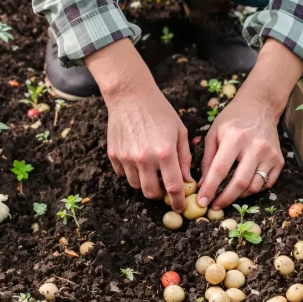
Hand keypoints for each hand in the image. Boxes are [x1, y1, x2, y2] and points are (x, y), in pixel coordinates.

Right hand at [106, 89, 192, 210]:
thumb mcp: (180, 132)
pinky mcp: (114, 155)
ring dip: (145, 183)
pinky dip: (131, 172)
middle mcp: (145, 158)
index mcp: (165, 153)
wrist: (131, 96)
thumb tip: (188, 181)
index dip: (178, 201)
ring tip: (151, 168)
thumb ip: (185, 158)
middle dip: (160, 195)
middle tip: (164, 187)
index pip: (174, 187)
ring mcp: (127, 157)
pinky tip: (137, 158)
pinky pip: (123, 174)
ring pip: (136, 185)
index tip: (180, 206)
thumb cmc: (160, 111)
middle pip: (151, 193)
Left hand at [197, 39, 302, 209]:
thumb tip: (202, 184)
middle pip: (240, 182)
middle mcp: (255, 147)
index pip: (220, 170)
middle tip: (215, 206)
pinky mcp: (279, 159)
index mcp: (235, 138)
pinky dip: (254, 189)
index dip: (210, 188)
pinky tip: (244, 186)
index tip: (202, 201)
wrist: (260, 107)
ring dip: (239, 196)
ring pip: (255, 186)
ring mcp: (269, 154)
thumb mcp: (214, 133)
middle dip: (225, 199)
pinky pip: (267, 183)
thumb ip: (207, 158)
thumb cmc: (232, 120)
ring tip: (228, 195)